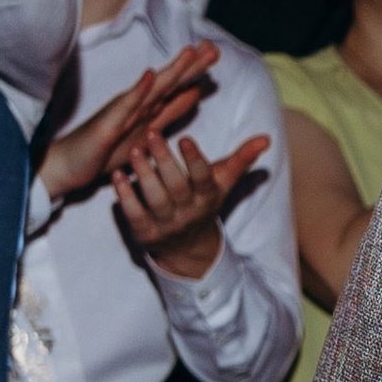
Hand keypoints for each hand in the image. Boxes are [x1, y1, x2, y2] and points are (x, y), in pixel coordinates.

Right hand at [36, 43, 217, 202]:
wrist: (69, 165)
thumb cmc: (106, 150)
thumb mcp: (149, 132)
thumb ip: (171, 112)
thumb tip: (195, 93)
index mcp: (149, 109)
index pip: (176, 86)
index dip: (196, 70)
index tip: (215, 52)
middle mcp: (137, 105)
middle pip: (169, 82)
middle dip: (191, 66)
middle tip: (212, 48)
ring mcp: (122, 112)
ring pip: (152, 89)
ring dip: (171, 71)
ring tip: (189, 53)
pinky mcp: (108, 124)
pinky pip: (125, 107)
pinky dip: (139, 90)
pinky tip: (150, 76)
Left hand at [115, 127, 267, 280]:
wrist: (187, 248)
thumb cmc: (203, 202)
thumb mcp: (223, 183)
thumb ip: (241, 159)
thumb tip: (266, 138)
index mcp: (207, 197)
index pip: (202, 177)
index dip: (194, 159)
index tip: (185, 137)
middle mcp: (188, 212)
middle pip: (176, 186)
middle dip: (164, 160)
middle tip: (152, 133)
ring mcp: (166, 224)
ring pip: (155, 200)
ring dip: (143, 175)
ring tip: (133, 151)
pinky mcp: (145, 233)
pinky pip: (134, 215)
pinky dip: (125, 196)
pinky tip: (116, 176)